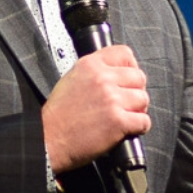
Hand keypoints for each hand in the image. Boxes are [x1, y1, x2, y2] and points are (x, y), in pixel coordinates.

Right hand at [42, 45, 150, 171]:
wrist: (49, 139)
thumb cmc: (58, 115)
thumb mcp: (71, 79)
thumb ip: (94, 72)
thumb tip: (116, 74)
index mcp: (90, 65)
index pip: (124, 54)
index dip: (131, 67)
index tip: (128, 78)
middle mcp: (102, 79)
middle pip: (139, 77)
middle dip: (135, 91)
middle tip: (126, 103)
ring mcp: (112, 99)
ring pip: (143, 99)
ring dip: (137, 110)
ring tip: (124, 117)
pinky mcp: (118, 121)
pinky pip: (144, 121)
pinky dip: (139, 127)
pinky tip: (126, 130)